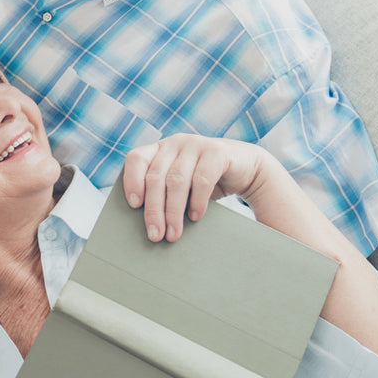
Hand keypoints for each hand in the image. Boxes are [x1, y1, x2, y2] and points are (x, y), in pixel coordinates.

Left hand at [122, 134, 265, 241]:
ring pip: (176, 180)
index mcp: (160, 149)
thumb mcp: (181, 185)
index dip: (132, 180)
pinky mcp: (217, 152)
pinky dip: (197, 202)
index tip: (133, 205)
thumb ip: (163, 193)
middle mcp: (175, 143)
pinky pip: (201, 179)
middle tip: (155, 235)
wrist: (246, 169)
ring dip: (173, 211)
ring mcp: (196, 144)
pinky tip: (195, 217)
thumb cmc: (205, 182)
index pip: (136, 159)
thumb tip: (147, 226)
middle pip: (156, 177)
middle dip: (154, 209)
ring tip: (173, 234)